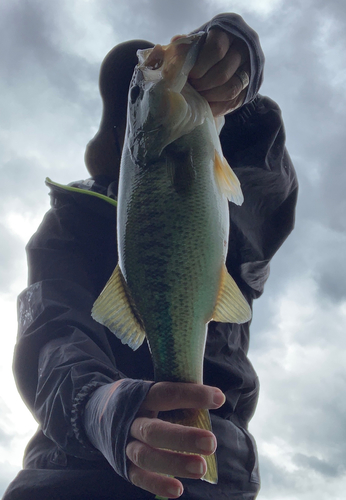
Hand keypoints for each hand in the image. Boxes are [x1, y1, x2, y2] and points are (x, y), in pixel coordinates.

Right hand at [126, 382, 224, 497]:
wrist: (94, 411)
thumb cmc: (137, 400)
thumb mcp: (149, 389)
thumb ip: (175, 397)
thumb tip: (214, 401)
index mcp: (140, 396)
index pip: (166, 393)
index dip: (192, 395)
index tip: (218, 398)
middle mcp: (129, 420)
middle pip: (154, 431)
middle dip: (183, 438)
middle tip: (211, 443)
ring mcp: (123, 444)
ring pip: (146, 456)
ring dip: (174, 463)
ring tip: (201, 468)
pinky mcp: (122, 465)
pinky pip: (138, 477)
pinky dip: (157, 484)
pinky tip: (178, 489)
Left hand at [189, 28, 249, 115]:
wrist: (226, 58)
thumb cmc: (205, 48)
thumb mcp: (197, 41)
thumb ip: (187, 43)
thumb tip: (176, 42)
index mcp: (228, 32)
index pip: (217, 48)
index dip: (200, 65)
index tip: (189, 75)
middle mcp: (243, 49)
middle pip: (223, 72)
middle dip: (203, 84)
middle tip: (192, 87)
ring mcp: (249, 70)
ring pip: (231, 89)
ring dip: (210, 96)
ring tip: (198, 97)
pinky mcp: (249, 89)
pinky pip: (234, 102)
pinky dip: (217, 107)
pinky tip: (206, 107)